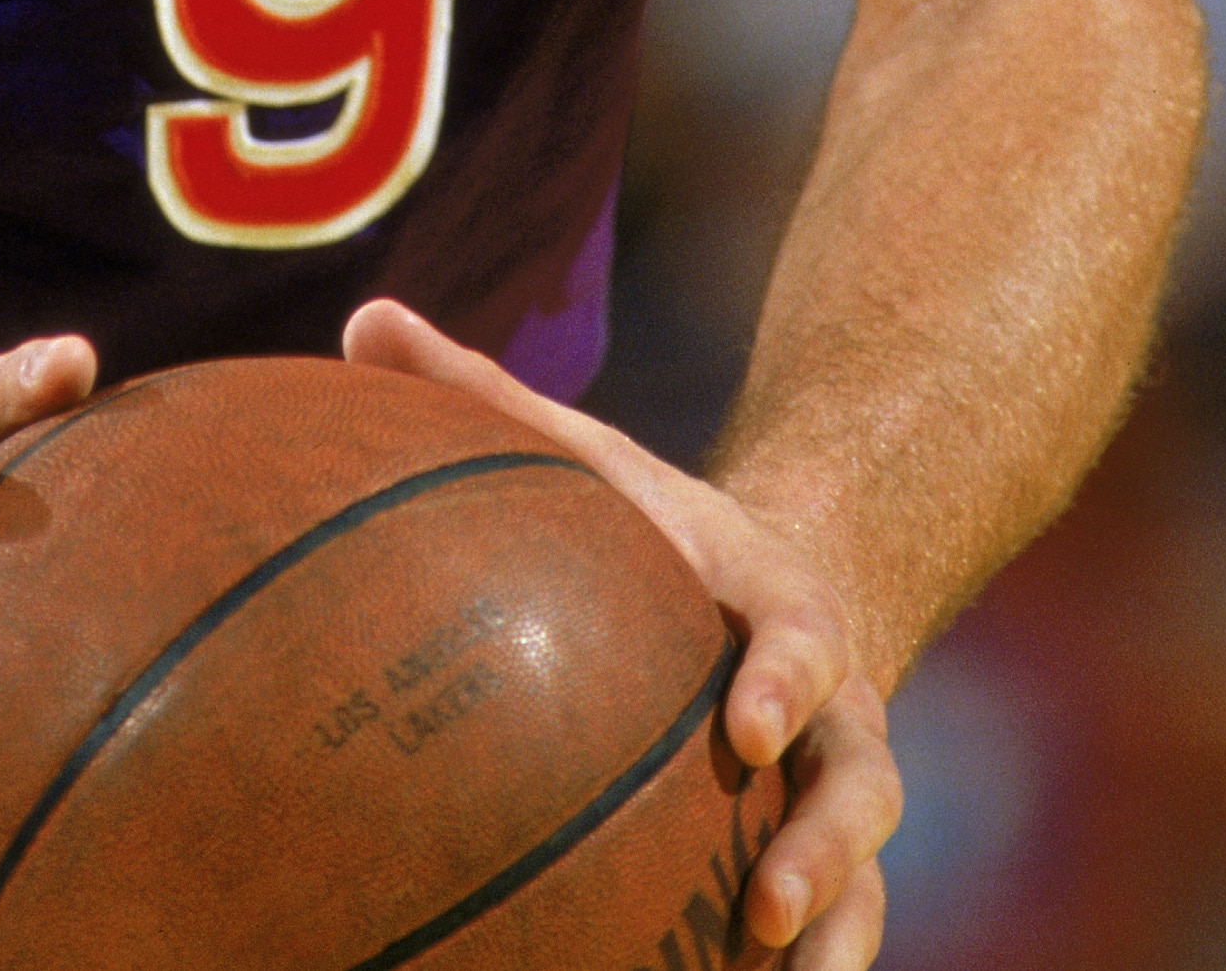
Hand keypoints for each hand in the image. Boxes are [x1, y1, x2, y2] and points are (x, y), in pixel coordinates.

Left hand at [342, 301, 898, 968]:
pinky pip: (829, 930)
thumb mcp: (590, 456)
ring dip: (830, 940)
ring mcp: (836, 795)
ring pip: (861, 879)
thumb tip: (362, 317)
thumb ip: (487, 394)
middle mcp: (839, 713)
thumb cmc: (651, 529)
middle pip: (862, 785)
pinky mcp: (825, 865)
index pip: (810, 640)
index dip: (789, 682)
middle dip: (827, 848)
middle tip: (767, 906)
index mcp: (788, 609)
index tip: (744, 726)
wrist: (771, 596)